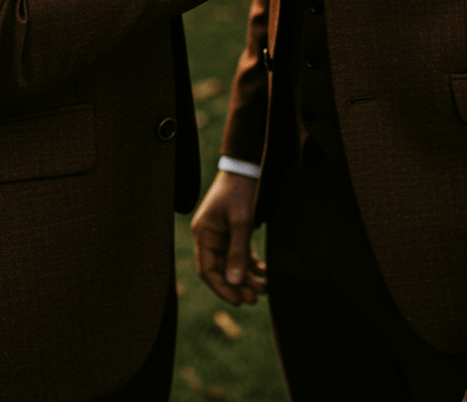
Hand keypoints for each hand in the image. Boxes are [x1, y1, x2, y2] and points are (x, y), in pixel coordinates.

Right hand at [191, 170, 265, 305]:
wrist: (246, 166)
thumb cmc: (240, 191)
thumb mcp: (241, 222)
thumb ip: (237, 252)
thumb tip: (235, 283)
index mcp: (203, 234)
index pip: (207, 270)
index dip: (222, 288)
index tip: (239, 301)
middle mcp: (209, 236)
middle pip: (220, 269)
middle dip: (237, 286)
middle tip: (254, 299)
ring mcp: (221, 234)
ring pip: (231, 263)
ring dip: (246, 277)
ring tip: (263, 289)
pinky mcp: (233, 230)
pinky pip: (239, 253)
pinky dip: (250, 264)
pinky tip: (263, 273)